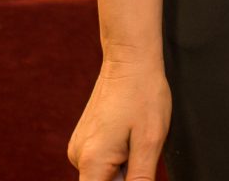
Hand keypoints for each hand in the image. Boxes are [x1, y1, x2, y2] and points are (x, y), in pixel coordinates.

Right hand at [68, 57, 169, 180]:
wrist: (129, 60)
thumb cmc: (143, 95)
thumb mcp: (150, 142)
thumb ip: (140, 178)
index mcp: (92, 162)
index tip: (134, 166)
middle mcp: (78, 157)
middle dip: (126, 177)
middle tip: (140, 151)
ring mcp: (78, 148)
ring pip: (103, 175)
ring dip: (123, 168)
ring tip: (137, 140)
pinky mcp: (83, 140)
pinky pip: (101, 161)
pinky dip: (118, 157)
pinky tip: (130, 136)